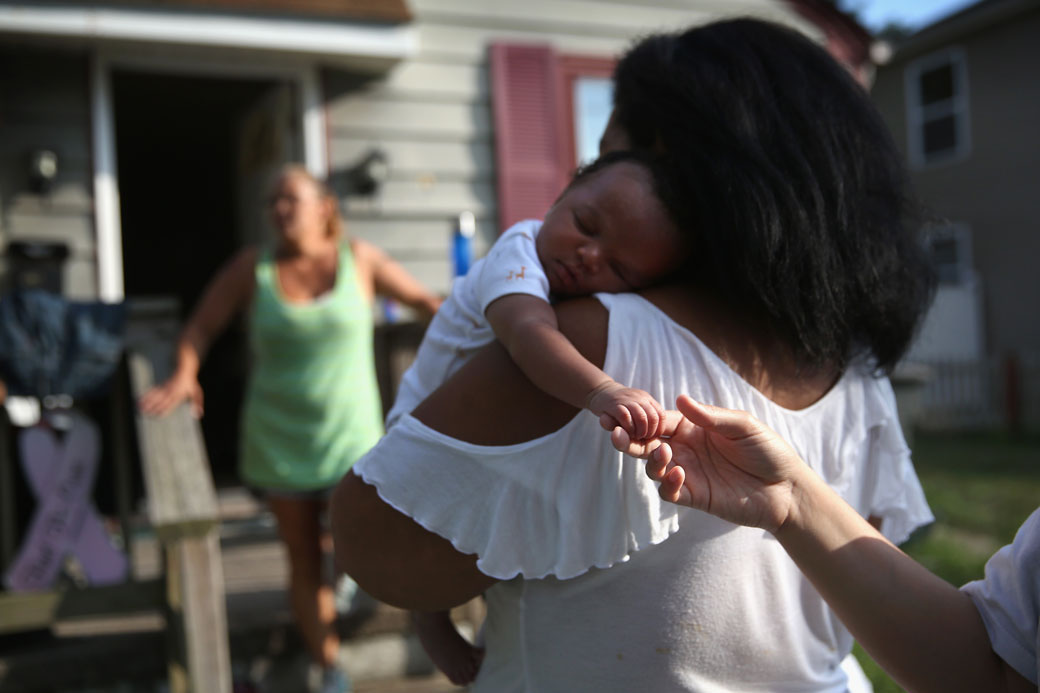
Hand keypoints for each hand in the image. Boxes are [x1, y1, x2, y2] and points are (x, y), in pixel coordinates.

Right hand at [138, 374, 203, 417]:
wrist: (184, 369)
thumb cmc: (191, 383)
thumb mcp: (196, 393)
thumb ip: (197, 404)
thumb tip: (199, 415)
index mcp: (179, 395)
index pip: (170, 404)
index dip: (164, 410)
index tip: (157, 416)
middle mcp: (171, 392)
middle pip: (160, 401)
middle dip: (152, 407)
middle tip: (145, 413)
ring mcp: (165, 388)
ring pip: (155, 396)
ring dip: (147, 401)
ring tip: (139, 407)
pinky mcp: (162, 385)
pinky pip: (153, 391)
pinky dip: (146, 395)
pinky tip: (140, 399)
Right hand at [586, 380, 663, 440]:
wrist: (601, 391)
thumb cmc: (620, 405)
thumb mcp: (637, 406)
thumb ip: (646, 415)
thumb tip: (657, 432)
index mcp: (647, 399)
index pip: (661, 415)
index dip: (658, 429)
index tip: (652, 437)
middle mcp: (640, 398)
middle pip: (653, 417)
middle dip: (650, 432)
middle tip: (642, 438)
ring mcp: (627, 400)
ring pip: (642, 418)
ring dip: (640, 432)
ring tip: (635, 437)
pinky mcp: (614, 405)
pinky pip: (626, 417)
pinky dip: (628, 428)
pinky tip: (625, 432)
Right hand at [610, 395, 803, 533]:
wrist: (787, 489)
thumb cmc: (768, 451)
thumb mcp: (743, 426)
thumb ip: (710, 416)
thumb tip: (680, 397)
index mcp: (694, 428)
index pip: (660, 422)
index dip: (643, 420)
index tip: (629, 417)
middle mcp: (686, 450)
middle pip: (648, 445)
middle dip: (629, 440)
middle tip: (615, 435)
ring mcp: (689, 474)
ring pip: (653, 468)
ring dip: (650, 461)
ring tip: (662, 455)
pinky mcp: (695, 496)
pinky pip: (669, 492)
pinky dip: (666, 484)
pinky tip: (677, 474)